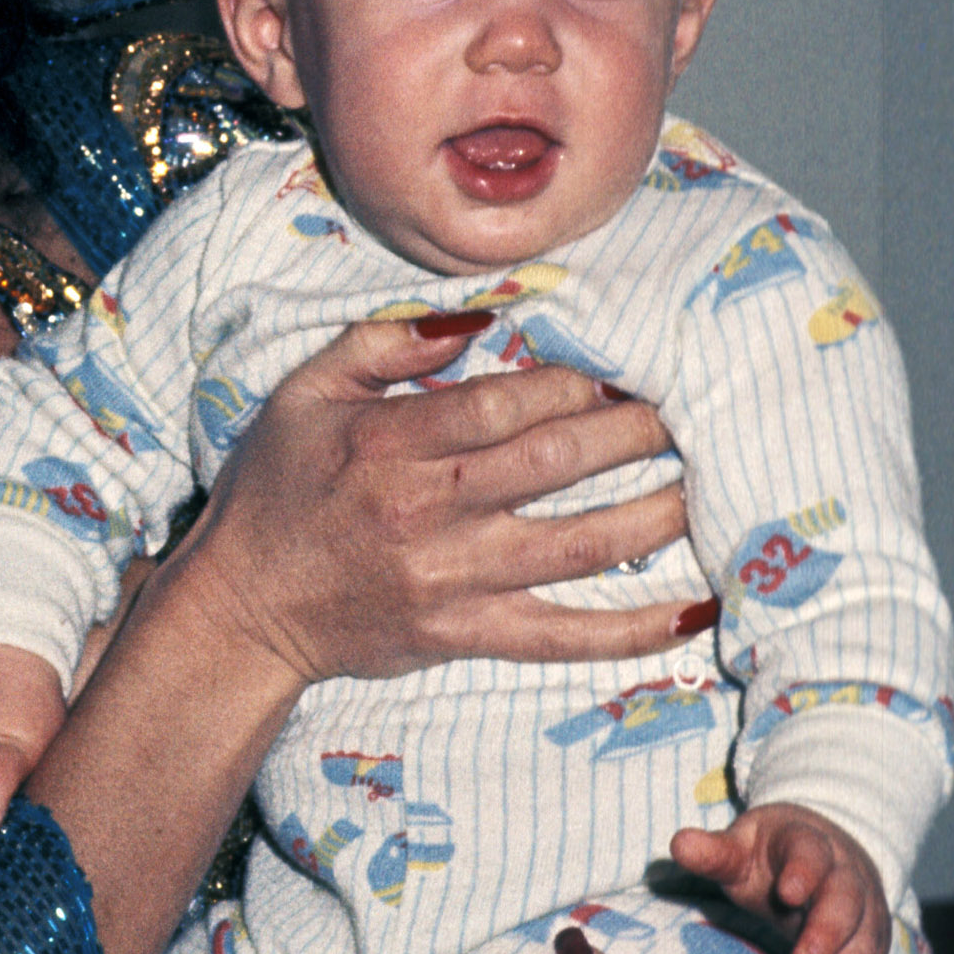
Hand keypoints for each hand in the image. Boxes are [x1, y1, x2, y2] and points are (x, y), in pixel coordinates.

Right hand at [173, 314, 707, 688]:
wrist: (242, 608)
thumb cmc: (276, 491)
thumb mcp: (305, 393)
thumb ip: (383, 345)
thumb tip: (476, 317)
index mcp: (391, 445)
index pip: (505, 404)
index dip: (574, 382)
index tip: (617, 366)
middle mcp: (430, 512)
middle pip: (557, 463)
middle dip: (634, 432)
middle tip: (687, 407)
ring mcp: (455, 580)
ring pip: (581, 544)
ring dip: (658, 512)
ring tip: (711, 481)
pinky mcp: (467, 636)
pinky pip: (567, 635)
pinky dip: (636, 629)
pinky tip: (697, 611)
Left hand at [670, 803, 889, 953]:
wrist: (828, 860)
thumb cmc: (774, 858)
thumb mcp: (742, 847)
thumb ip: (715, 853)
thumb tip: (680, 844)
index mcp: (813, 847)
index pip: (814, 855)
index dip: (805, 871)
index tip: (788, 892)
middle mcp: (851, 884)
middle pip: (847, 911)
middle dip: (827, 940)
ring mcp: (867, 924)